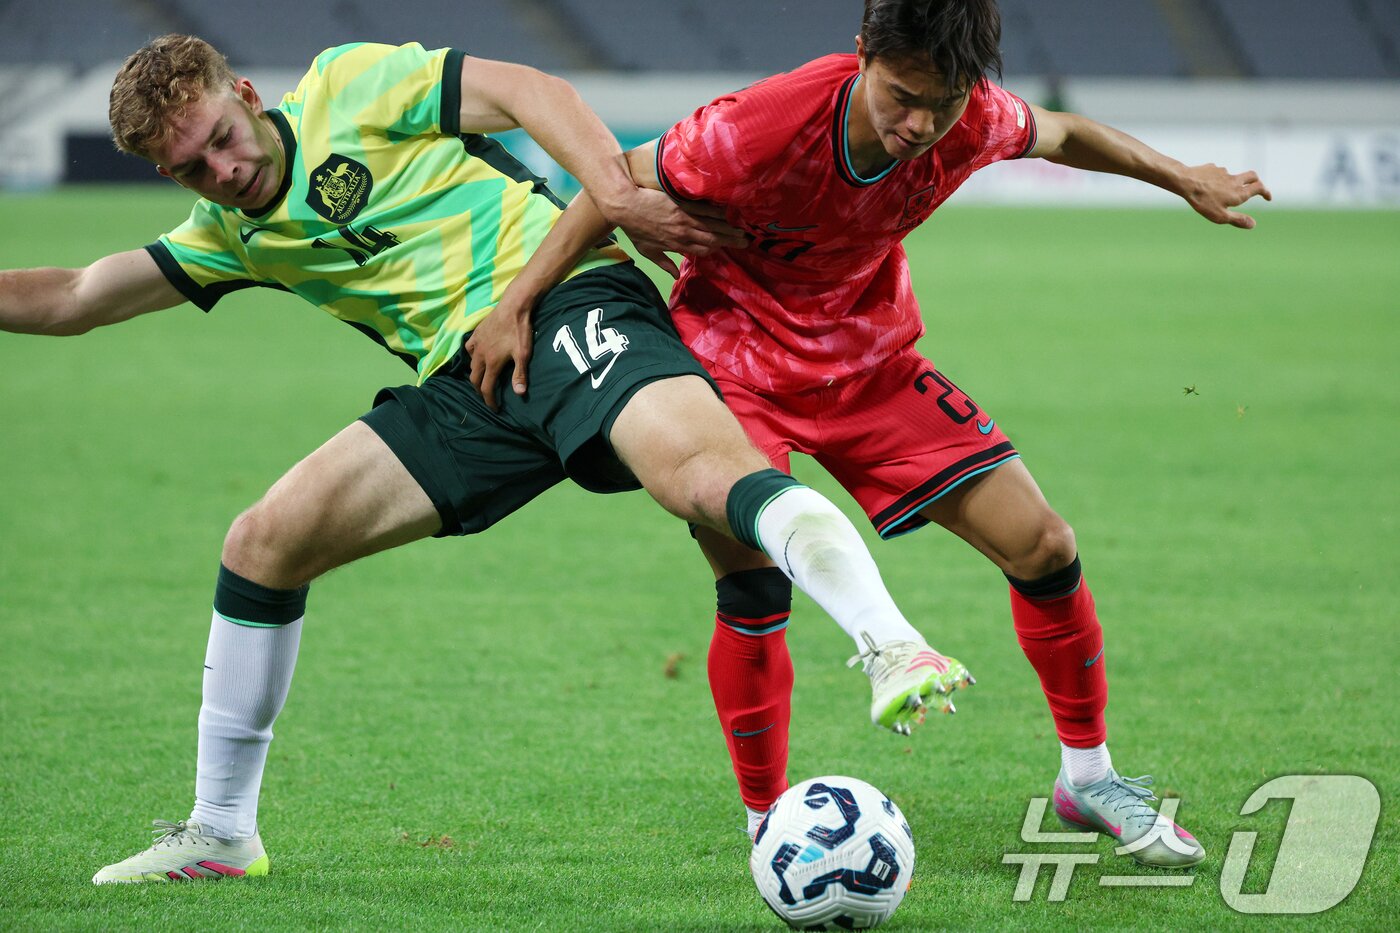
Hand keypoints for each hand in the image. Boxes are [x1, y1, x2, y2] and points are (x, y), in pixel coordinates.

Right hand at [465, 286, 536, 410]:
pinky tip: (476, 356)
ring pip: (471, 364)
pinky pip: (469, 349)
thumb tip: (519, 394)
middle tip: (486, 396)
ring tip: (481, 379)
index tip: (494, 408)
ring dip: (475, 375)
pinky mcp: (476, 334)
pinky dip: (471, 356)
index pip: (486, 388)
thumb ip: (520, 374)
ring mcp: (477, 344)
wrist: (513, 307)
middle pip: (475, 378)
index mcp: (492, 363)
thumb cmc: (520, 331)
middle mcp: (480, 356)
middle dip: (479, 390)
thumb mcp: (523, 354)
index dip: (489, 401)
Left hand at [601, 188, 747, 277]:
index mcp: (676, 245)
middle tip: (745, 240)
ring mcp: (684, 218)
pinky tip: (728, 212)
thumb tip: (675, 277)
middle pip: (712, 239)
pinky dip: (717, 212)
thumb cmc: (634, 228)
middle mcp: (683, 234)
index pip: (702, 250)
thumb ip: (663, 263)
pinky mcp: (682, 204)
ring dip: (728, 227)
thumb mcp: (646, 251)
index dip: (716, 249)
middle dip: (729, 240)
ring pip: (711, 225)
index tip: (727, 249)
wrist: (626, 206)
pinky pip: (704, 210)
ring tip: (742, 228)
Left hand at [1180, 163, 1272, 228]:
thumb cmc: (1203, 201)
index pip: (1259, 188)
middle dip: (1257, 181)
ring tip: (1219, 193)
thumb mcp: (1220, 216)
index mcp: (1239, 192)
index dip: (1266, 192)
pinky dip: (1217, 179)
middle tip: (1256, 187)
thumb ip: (1237, 220)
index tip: (1268, 198)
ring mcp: (1223, 172)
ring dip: (1232, 183)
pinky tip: (1207, 185)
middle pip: (1253, 175)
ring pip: (1233, 176)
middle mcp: (1234, 180)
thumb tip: (1253, 224)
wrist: (1186, 182)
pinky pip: (1218, 174)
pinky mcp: (1213, 168)